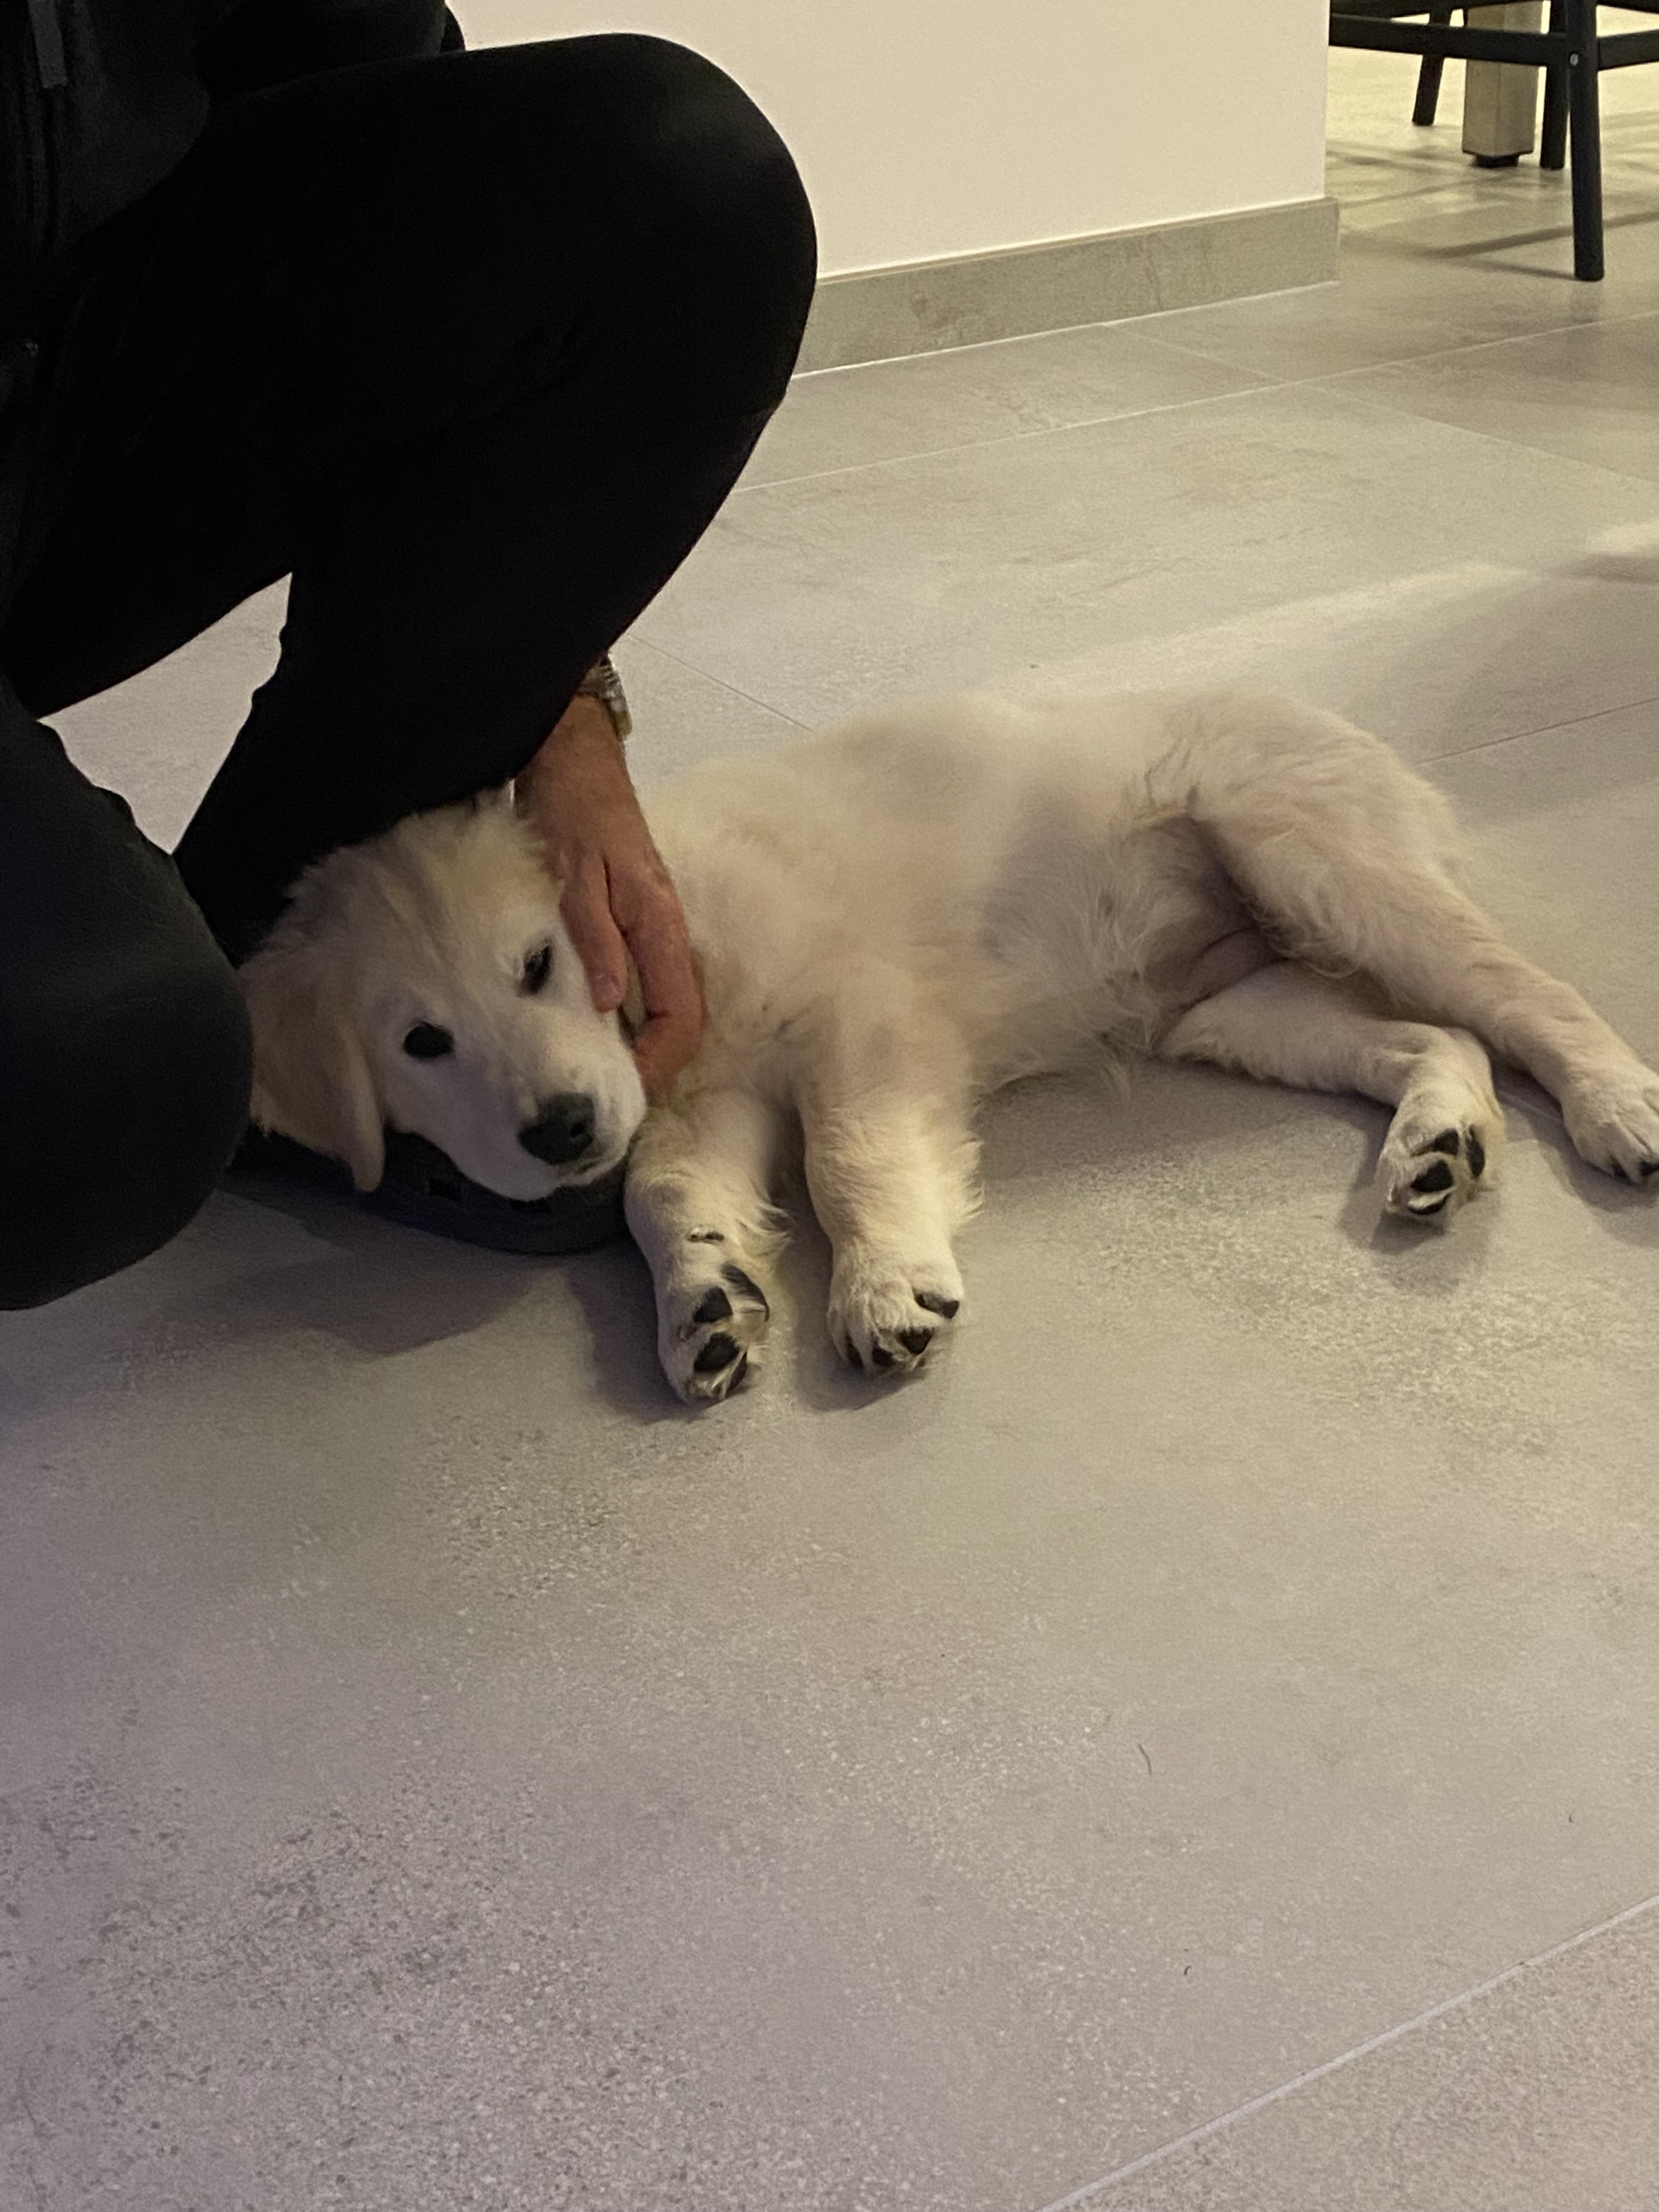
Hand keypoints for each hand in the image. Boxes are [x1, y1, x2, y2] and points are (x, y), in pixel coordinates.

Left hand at [516, 695, 702, 1095]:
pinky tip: (586, 1025)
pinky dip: (622, 1015)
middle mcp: (664, 932)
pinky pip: (640, 983)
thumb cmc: (571, 806)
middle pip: (680, 1020)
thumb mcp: (573, 873)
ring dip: (636, 1043)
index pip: (683, 1017)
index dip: (658, 1062)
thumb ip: (593, 937)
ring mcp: (650, 927)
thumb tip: (611, 1005)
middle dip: (651, 1065)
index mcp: (659, 926)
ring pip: (661, 1004)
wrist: (570, 754)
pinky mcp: (629, 921)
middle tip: (604, 1094)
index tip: (621, 1090)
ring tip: (593, 1072)